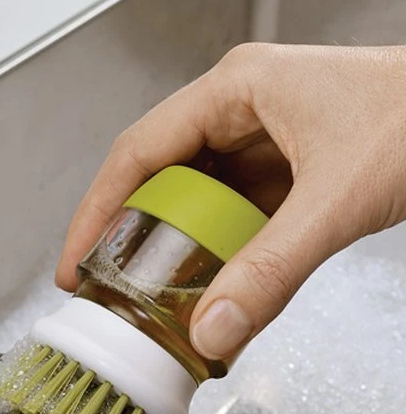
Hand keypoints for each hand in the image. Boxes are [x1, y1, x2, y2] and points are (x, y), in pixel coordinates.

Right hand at [58, 44, 405, 359]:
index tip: (75, 263)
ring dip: (179, 246)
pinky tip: (218, 283)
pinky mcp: (293, 166)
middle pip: (159, 176)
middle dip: (133, 235)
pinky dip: (223, 250)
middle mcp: (245, 105)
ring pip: (198, 196)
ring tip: (159, 294)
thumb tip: (213, 327)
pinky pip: (238, 211)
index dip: (96, 212)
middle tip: (112, 288)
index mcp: (237, 87)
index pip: (137, 152)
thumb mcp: (339, 198)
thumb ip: (272, 270)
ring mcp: (269, 135)